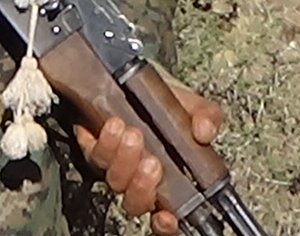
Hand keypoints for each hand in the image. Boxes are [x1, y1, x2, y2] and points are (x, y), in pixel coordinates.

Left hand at [73, 79, 223, 235]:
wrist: (132, 78)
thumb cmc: (166, 102)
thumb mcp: (193, 106)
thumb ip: (207, 118)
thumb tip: (204, 132)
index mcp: (168, 180)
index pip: (166, 218)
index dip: (166, 225)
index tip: (167, 217)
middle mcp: (138, 179)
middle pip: (136, 203)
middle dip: (143, 187)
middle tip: (152, 162)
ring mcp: (114, 166)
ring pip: (115, 180)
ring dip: (123, 160)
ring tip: (132, 134)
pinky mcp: (92, 148)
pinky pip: (93, 154)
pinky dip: (105, 142)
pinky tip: (114, 126)